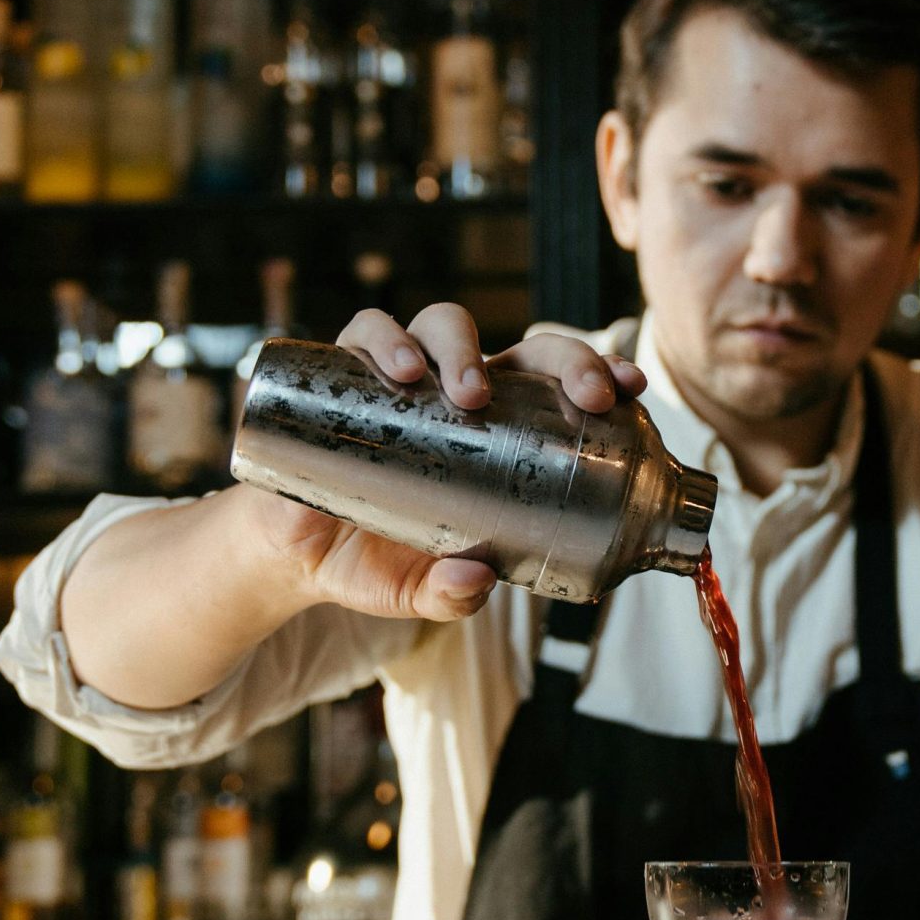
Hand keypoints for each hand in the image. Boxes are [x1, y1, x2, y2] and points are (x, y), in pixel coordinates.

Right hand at [239, 301, 646, 625]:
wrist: (290, 554)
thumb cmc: (373, 560)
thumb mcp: (415, 590)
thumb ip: (448, 595)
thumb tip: (478, 583)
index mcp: (497, 428)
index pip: (555, 384)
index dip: (595, 373)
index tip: (630, 389)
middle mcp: (453, 391)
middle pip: (517, 346)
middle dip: (561, 359)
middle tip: (583, 397)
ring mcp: (398, 376)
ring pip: (439, 324)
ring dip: (462, 348)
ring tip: (469, 394)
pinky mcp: (341, 373)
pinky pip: (361, 333)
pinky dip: (382, 340)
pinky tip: (397, 370)